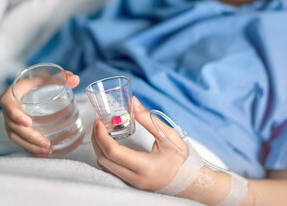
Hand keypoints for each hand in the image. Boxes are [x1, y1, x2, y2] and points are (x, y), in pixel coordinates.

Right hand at [0, 70, 79, 156]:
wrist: (32, 87)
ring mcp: (12, 122)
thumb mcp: (48, 76)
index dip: (15, 115)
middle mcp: (10, 110)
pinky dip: (32, 149)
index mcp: (12, 94)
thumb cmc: (39, 81)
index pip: (8, 105)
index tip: (28, 122)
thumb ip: (62, 77)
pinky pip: (22, 142)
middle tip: (46, 143)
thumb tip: (75, 79)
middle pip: (14, 126)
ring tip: (48, 151)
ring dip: (31, 146)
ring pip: (17, 137)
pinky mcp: (18, 130)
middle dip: (29, 137)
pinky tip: (44, 155)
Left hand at [92, 97, 248, 205]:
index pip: (113, 152)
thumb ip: (148, 119)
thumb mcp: (167, 136)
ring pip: (105, 167)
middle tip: (97, 124)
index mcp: (145, 166)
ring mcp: (132, 183)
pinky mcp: (132, 183)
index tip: (99, 122)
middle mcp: (135, 178)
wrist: (190, 181)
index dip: (102, 135)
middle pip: (104, 160)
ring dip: (99, 149)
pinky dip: (105, 156)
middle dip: (96, 140)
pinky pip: (111, 170)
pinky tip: (109, 145)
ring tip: (101, 132)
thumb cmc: (182, 159)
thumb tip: (132, 102)